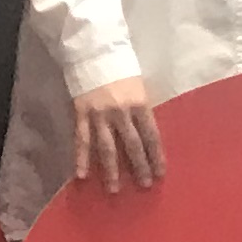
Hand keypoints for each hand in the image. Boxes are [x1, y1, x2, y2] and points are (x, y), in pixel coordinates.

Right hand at [71, 76, 164, 194]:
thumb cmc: (122, 69)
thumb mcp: (140, 87)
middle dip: (139, 167)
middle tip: (144, 185)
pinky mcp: (81, 114)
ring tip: (114, 189)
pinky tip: (81, 175)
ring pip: (106, 147)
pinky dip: (81, 158)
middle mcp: (121, 112)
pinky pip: (82, 140)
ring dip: (111, 170)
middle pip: (132, 145)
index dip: (156, 155)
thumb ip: (142, 110)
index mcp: (140, 104)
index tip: (161, 173)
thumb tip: (148, 135)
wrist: (94, 52)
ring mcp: (100, 114)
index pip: (151, 136)